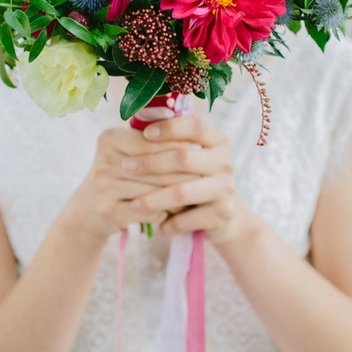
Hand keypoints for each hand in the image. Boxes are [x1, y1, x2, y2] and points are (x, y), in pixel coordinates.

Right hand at [61, 126, 197, 241]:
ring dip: (178, 195)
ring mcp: (104, 186)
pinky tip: (177, 213)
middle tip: (205, 174)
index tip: (201, 149)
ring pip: (154, 189)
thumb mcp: (128, 154)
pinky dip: (164, 212)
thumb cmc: (118, 177)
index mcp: (110, 138)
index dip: (178, 145)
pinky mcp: (108, 209)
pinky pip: (147, 210)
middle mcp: (104, 159)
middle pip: (156, 166)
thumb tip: (196, 143)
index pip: (153, 140)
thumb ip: (154, 145)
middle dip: (183, 171)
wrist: (87, 211)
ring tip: (197, 194)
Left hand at [124, 116, 254, 242]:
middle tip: (125, 166)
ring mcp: (226, 188)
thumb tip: (135, 126)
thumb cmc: (194, 177)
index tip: (145, 133)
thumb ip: (170, 142)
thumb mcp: (189, 156)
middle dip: (150, 163)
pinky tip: (157, 225)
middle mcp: (225, 162)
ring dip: (154, 199)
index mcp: (217, 140)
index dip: (170, 128)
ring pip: (182, 192)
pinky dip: (169, 224)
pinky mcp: (223, 213)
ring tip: (134, 204)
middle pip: (184, 158)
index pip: (194, 127)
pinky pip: (188, 219)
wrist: (223, 213)